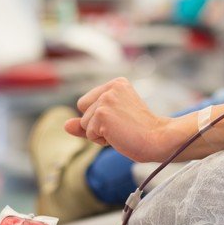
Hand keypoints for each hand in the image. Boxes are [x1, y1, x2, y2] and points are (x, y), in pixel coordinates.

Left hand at [64, 78, 178, 161]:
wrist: (158, 139)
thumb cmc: (140, 133)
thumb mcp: (111, 124)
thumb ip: (87, 123)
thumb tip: (65, 125)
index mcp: (116, 84)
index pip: (87, 103)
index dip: (99, 118)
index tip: (123, 120)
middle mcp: (110, 88)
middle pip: (83, 111)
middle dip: (97, 125)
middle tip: (123, 126)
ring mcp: (106, 100)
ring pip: (85, 124)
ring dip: (100, 134)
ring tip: (123, 131)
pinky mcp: (102, 114)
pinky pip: (89, 134)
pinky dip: (102, 140)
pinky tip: (120, 136)